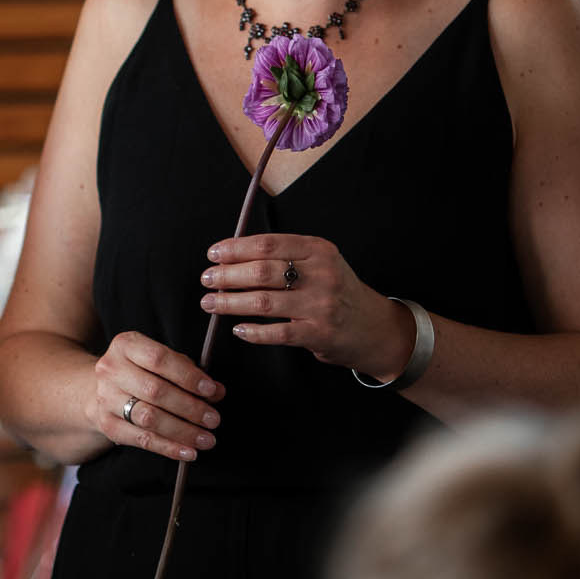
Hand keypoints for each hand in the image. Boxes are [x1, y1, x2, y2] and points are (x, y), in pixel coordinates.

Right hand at [92, 331, 223, 461]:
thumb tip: (216, 391)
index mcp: (126, 345)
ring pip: (148, 418)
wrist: (100, 388)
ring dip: (182, 431)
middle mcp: (111, 369)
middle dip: (189, 408)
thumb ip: (189, 372)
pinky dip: (168, 448)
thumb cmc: (140, 372)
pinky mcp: (107, 423)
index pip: (159, 359)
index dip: (187, 376)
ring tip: (206, 439)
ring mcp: (106, 397)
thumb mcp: (161, 362)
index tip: (211, 390)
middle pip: (155, 391)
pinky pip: (141, 439)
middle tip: (213, 419)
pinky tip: (188, 452)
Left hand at [201, 234, 411, 376]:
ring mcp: (321, 305)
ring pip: (264, 301)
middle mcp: (322, 274)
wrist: (374, 327)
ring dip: (230, 303)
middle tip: (206, 279)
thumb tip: (232, 255)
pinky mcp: (319, 334)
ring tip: (210, 303)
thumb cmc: (335, 291)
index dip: (235, 248)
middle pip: (262, 271)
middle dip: (227, 275)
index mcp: (318, 250)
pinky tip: (237, 329)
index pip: (268, 244)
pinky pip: (278, 333)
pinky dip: (253, 331)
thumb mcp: (320, 263)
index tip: (213, 254)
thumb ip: (285, 256)